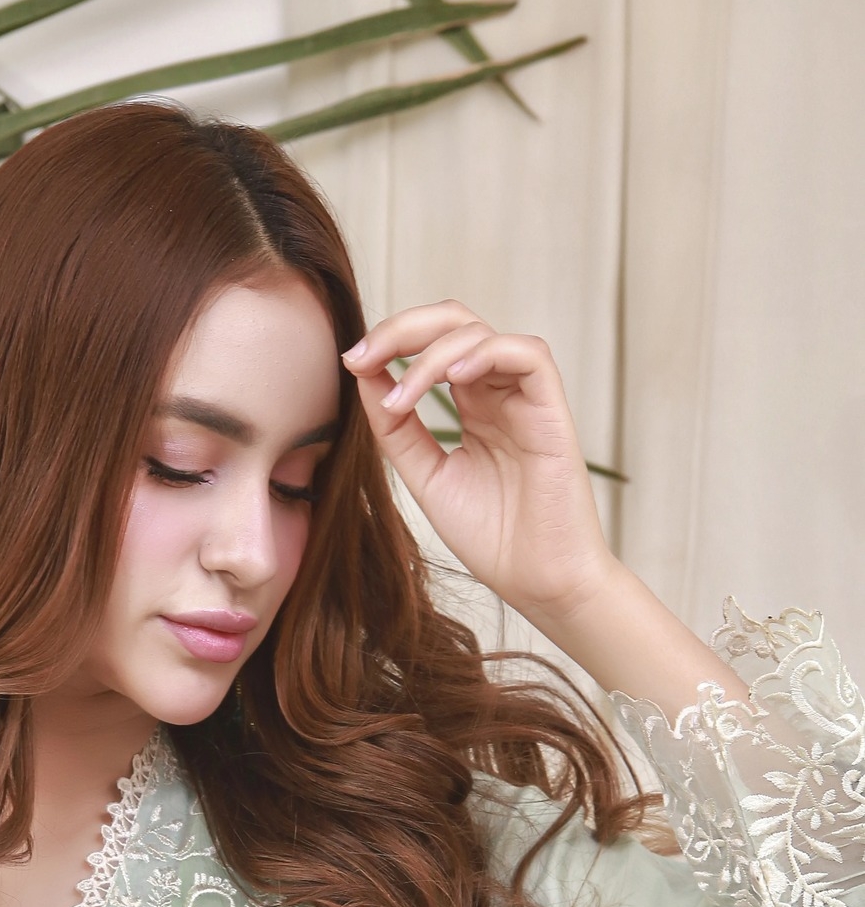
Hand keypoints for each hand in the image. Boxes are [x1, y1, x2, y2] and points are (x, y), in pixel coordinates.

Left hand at [343, 302, 614, 631]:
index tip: (352, 362)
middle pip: (455, 323)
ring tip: (402, 397)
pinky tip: (452, 377)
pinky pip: (529, 354)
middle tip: (364, 355)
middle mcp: (499, 393)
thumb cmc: (492, 537)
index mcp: (473, 406)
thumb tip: (364, 374)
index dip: (391, 342)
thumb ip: (397, 429)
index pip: (432, 345)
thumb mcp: (427, 477)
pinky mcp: (553, 410)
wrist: (538, 582)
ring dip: (431, 354)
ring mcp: (526, 399)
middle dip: (402, 329)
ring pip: (483, 333)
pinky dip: (486, 353)